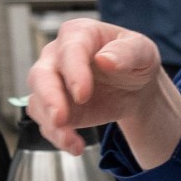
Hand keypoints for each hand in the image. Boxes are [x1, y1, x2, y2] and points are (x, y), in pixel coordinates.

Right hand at [25, 17, 180, 164]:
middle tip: (61, 119)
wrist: (134, 86)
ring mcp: (52, 82)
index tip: (83, 94)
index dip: (73, 72)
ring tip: (72, 141)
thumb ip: (128, 52)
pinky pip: (46, 123)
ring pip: (38, 102)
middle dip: (49, 99)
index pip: (70, 50)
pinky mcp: (54, 106)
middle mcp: (58, 56)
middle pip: (41, 75)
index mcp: (80, 34)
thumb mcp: (142, 51)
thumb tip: (105, 59)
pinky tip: (75, 146)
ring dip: (52, 125)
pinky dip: (58, 137)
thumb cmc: (135, 60)